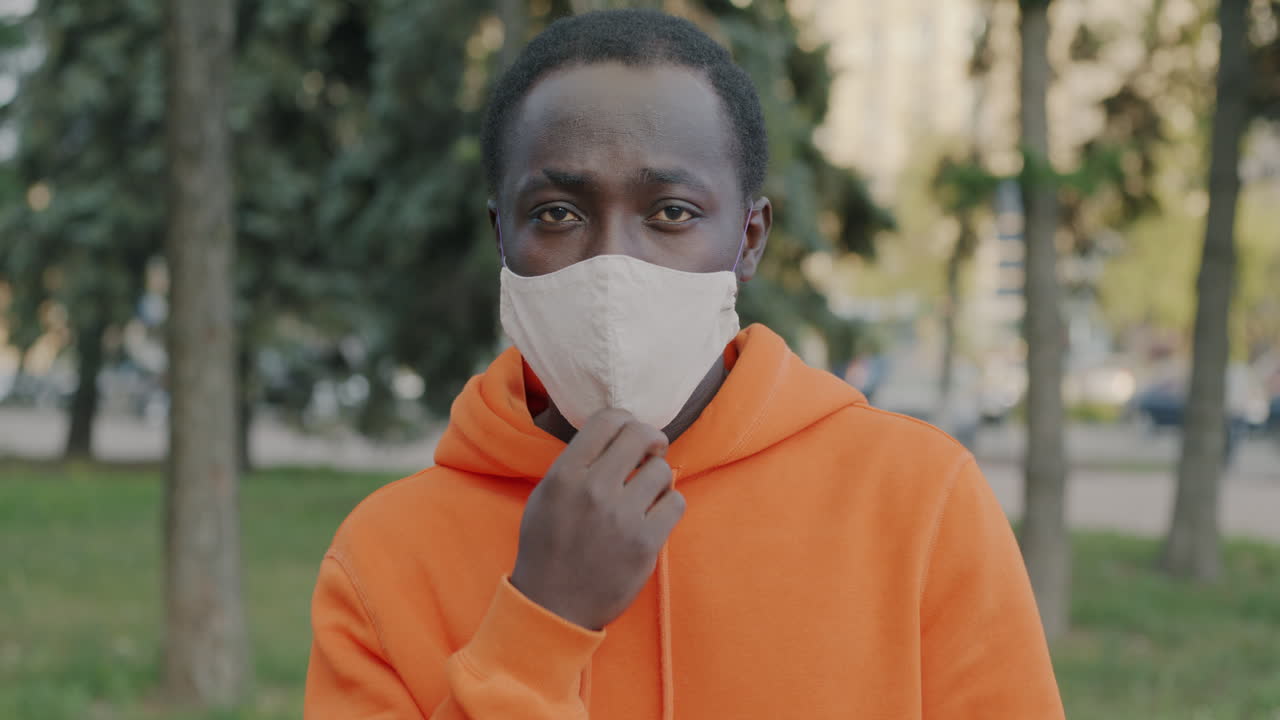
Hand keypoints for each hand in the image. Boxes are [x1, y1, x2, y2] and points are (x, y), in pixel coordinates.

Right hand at [510, 409, 685, 630]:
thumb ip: (576, 464)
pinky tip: (654, 516)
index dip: (625, 420)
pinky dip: (668, 506)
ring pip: (661, 470)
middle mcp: (594, 490)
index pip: (607, 420)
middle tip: (651, 451)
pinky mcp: (646, 543)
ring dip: (657, 479)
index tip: (629, 434)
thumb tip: (613, 436)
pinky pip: (676, 502)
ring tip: (644, 496)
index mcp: (565, 475)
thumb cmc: (548, 549)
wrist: (554, 606)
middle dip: (651, 439)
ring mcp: (622, 517)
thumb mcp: (546, 496)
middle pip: (640, 435)